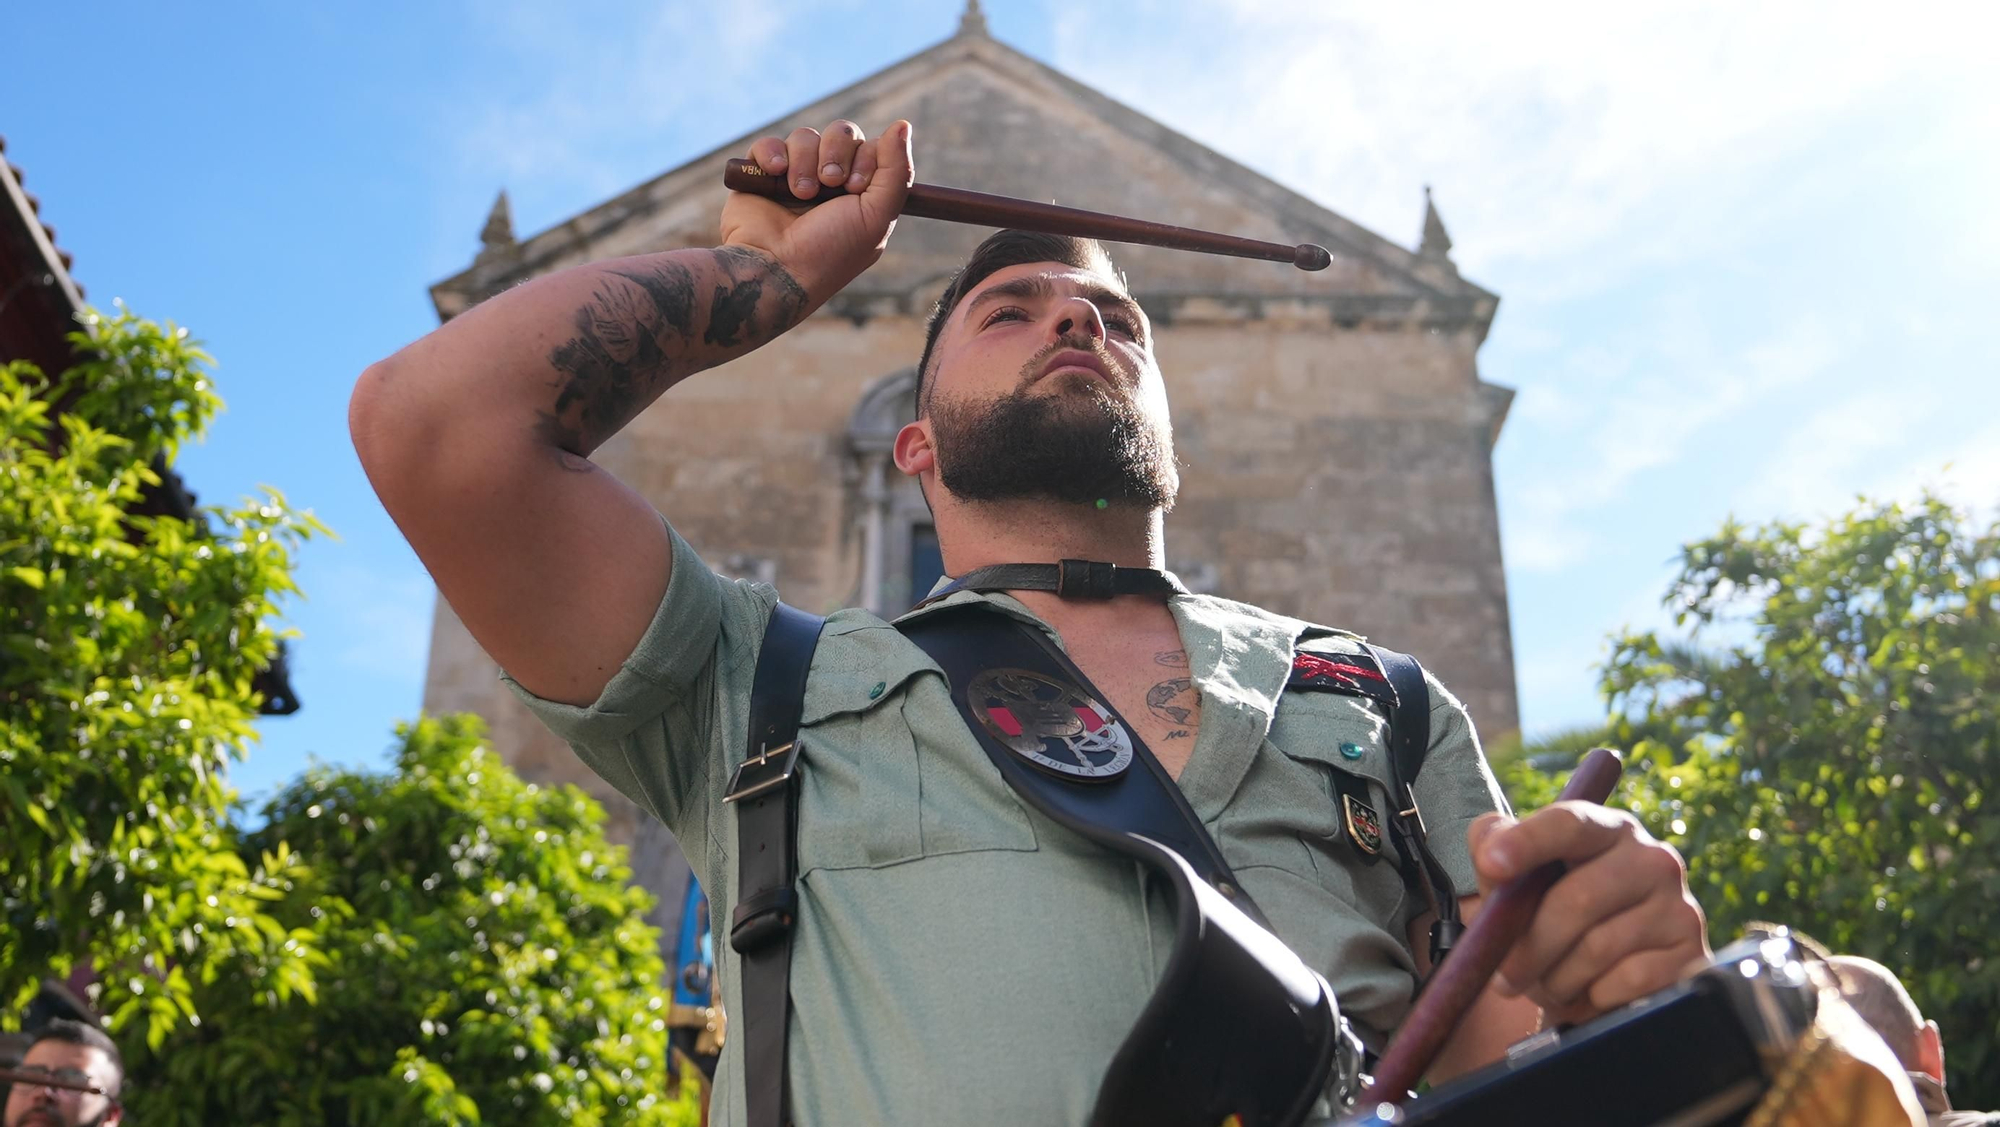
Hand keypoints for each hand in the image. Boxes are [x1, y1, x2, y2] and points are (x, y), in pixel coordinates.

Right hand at [721, 119, 913, 306]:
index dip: (865, 158)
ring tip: (800, 194)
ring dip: (805, 162)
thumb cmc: (829, 251)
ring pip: (805, 136)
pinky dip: (773, 154)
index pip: (870, 148)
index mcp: (858, 194)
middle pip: (841, 133)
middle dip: (836, 153)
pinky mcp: (760, 176)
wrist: (775, 270)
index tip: (854, 188)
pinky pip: (769, 144)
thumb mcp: (876, 216)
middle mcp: (828, 183)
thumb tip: (902, 125)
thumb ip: (896, 171)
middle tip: (829, 183)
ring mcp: (794, 177)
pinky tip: (775, 174)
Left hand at [1469, 803, 1710, 1025]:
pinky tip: (1592, 992)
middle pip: (1578, 898)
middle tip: (1504, 976)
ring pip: (1598, 948)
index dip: (1529, 841)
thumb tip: (1489, 849)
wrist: (1599, 987)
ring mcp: (1680, 907)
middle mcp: (1652, 859)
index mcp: (1606, 830)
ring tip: (1551, 983)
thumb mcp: (1516, 888)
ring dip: (1558, 978)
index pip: (1570, 823)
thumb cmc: (1549, 924)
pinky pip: (1627, 982)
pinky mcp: (1692, 957)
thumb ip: (1493, 853)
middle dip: (1530, 945)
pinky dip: (1595, 996)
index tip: (1492, 863)